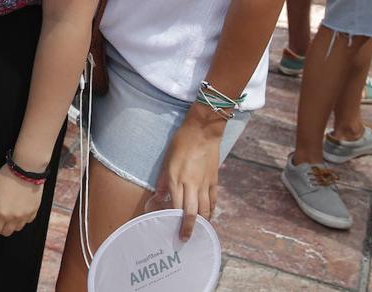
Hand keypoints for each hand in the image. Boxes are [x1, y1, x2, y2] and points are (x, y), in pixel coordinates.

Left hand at [0, 166, 43, 235]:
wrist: (26, 169)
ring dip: (10, 226)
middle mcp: (14, 218)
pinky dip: (21, 220)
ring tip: (7, 216)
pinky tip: (18, 212)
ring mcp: (25, 215)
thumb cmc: (8, 177)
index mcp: (2, 213)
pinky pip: (27, 221)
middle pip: (5, 232)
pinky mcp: (34, 211)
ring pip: (16, 229)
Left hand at [145, 109, 224, 240]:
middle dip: (188, 228)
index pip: (175, 206)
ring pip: (205, 210)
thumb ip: (162, 181)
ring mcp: (204, 184)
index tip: (169, 229)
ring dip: (202, 223)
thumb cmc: (181, 143)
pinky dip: (211, 211)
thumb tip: (156, 198)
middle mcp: (191, 184)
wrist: (202, 131)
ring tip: (198, 232)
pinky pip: (213, 201)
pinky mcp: (214, 181)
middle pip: (191, 213)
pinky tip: (208, 216)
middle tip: (185, 239)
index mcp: (176, 179)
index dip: (173, 220)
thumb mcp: (166, 160)